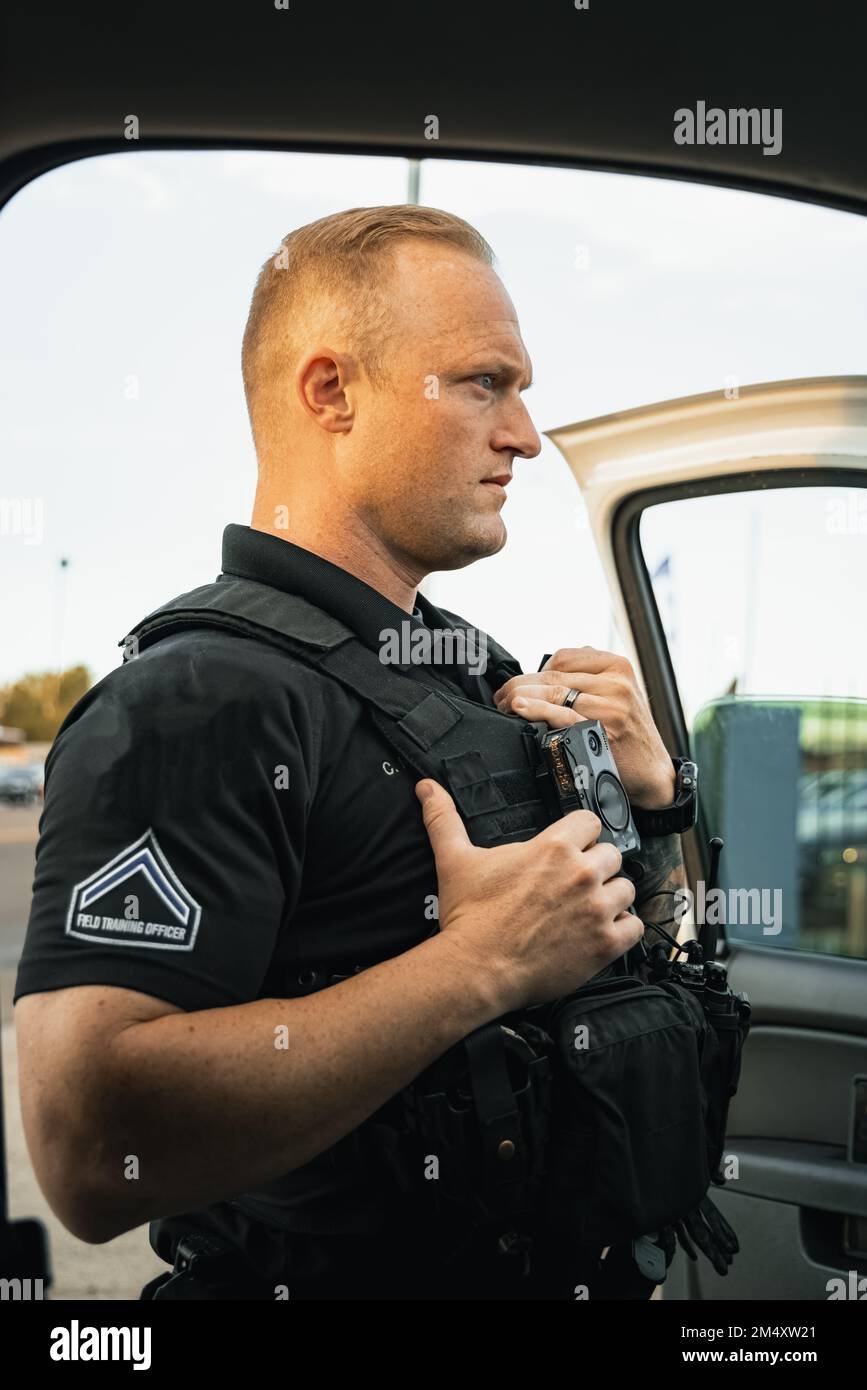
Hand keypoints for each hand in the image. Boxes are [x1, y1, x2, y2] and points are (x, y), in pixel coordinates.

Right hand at [415, 778, 643, 1011]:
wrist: (476, 968)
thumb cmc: (469, 916)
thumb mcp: (454, 859)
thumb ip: (444, 819)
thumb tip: (427, 789)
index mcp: (553, 848)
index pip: (590, 821)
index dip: (581, 834)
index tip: (572, 847)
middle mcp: (581, 874)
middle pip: (612, 854)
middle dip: (596, 866)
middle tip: (576, 883)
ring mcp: (596, 909)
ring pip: (626, 889)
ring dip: (611, 897)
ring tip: (589, 908)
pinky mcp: (605, 944)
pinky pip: (634, 928)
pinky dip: (622, 930)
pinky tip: (602, 932)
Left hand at [493, 646, 675, 808]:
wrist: (652, 771)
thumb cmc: (628, 732)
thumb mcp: (618, 693)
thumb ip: (588, 677)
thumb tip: (541, 673)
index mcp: (618, 666)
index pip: (563, 658)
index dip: (534, 671)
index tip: (517, 684)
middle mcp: (616, 682)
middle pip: (554, 676)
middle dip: (519, 685)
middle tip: (500, 698)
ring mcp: (610, 706)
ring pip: (553, 692)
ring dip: (520, 697)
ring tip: (504, 705)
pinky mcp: (602, 729)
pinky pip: (562, 715)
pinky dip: (537, 710)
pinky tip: (520, 709)